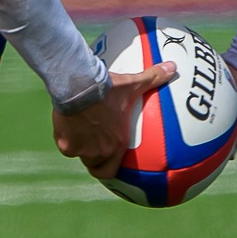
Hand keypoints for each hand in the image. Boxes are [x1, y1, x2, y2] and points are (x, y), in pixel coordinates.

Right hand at [53, 62, 177, 178]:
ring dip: (80, 147)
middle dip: (94, 158)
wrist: (80, 86)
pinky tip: (65, 125)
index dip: (109, 168)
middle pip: (94, 165)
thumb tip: (172, 67)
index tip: (108, 162)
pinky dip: (65, 137)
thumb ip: (153, 78)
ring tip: (79, 134)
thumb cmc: (108, 88)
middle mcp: (99, 151)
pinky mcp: (64, 143)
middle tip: (93, 146)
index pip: (111, 171)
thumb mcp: (133, 83)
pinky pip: (64, 144)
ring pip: (78, 154)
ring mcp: (80, 149)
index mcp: (117, 143)